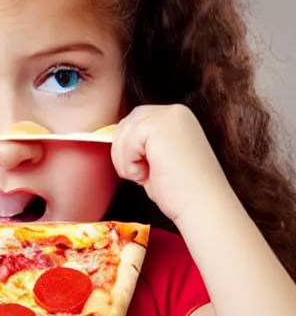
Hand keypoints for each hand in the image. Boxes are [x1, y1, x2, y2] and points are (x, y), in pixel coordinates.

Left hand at [110, 104, 230, 227]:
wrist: (201, 203)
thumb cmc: (179, 190)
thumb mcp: (157, 160)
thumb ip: (142, 145)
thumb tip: (115, 141)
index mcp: (176, 117)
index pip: (136, 121)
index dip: (130, 148)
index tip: (147, 169)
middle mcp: (174, 111)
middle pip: (127, 123)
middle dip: (123, 152)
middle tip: (142, 174)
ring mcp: (169, 116)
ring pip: (124, 132)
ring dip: (125, 161)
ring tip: (147, 174)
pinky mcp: (160, 127)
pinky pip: (126, 142)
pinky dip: (129, 164)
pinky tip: (148, 174)